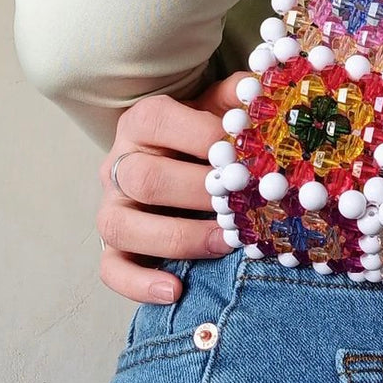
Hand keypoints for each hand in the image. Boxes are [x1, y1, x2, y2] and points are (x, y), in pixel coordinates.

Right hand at [95, 71, 250, 303]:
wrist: (178, 160)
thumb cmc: (208, 134)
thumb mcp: (223, 107)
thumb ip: (243, 96)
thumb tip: (271, 92)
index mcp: (145, 120)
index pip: (164, 122)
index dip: (208, 139)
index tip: (249, 156)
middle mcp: (119, 161)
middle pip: (145, 178)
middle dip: (199, 194)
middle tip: (243, 205)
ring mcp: (111, 205)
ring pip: (121, 225)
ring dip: (177, 238)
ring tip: (223, 244)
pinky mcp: (112, 246)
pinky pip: (111, 269)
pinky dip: (138, 284)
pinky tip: (175, 291)